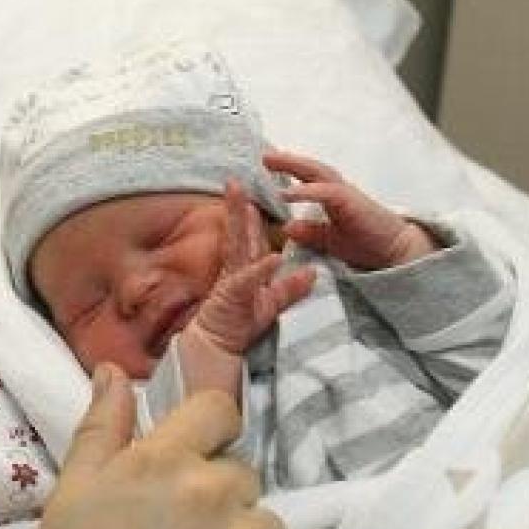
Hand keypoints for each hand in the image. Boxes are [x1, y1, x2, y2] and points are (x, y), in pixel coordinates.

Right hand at [0, 366, 293, 528]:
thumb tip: (114, 371)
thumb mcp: (72, 491)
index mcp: (162, 459)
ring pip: (268, 527)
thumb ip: (102, 426)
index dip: (209, 432)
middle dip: (218, 500)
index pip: (219, 410)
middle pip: (243, 475)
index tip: (194, 460)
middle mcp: (212, 493)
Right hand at [188, 180, 316, 355]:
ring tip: (245, 201)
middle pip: (239, 233)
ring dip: (240, 223)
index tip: (255, 195)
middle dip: (238, 207)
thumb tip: (312, 272)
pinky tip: (271, 257)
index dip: (252, 217)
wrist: (216, 347)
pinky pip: (248, 280)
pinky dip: (260, 270)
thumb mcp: (272, 304)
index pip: (249, 238)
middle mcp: (237, 270)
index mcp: (244, 270)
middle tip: (237, 182)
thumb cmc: (237, 326)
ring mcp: (233, 280)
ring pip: (238, 246)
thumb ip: (290, 288)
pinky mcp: (233, 296)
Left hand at [264, 148, 437, 269]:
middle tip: (262, 154)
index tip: (264, 162)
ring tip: (270, 161)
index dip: (286, 167)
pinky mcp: (351, 202)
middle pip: (308, 168)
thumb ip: (310, 232)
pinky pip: (326, 192)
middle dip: (285, 159)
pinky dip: (306, 191)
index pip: (305, 176)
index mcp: (331, 195)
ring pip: (316, 172)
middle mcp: (337, 189)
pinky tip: (287, 192)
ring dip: (292, 165)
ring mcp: (345, 193)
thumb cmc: (366, 242)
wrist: (396, 251)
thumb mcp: (330, 239)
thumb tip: (287, 227)